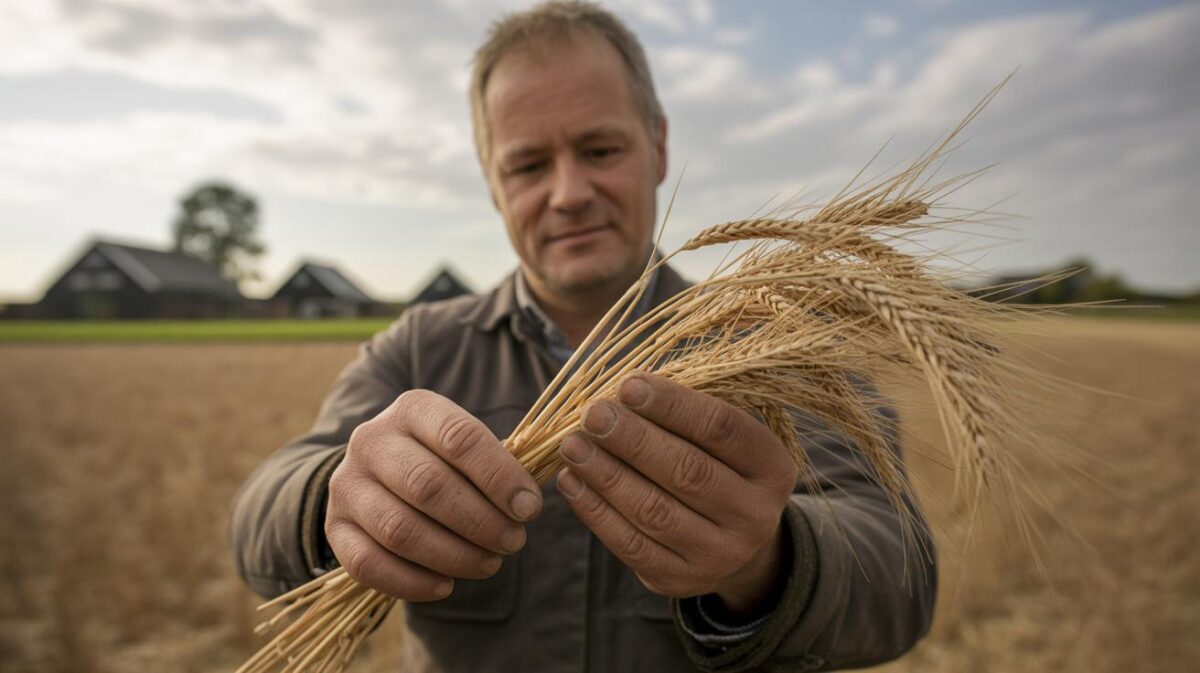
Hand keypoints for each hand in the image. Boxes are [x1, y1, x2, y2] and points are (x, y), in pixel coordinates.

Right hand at [326, 390, 542, 600]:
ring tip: (489, 564)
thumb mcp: (465, 446)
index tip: (530, 508)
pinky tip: (446, 585)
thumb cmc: (441, 459)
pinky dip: (412, 582)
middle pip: (428, 485)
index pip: (459, 438)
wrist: (377, 473)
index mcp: (413, 409)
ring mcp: (347, 484)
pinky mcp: (334, 527)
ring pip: (399, 529)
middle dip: (480, 521)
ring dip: (453, 555)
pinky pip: (368, 564)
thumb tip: (527, 503)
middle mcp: (372, 440)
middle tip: (513, 541)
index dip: (500, 477)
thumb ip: (496, 464)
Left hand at [556, 373, 797, 617]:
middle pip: (688, 472)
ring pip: (654, 511)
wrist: (732, 544)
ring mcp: (720, 555)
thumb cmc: (716, 468)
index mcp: (772, 468)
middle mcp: (755, 516)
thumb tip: (620, 390)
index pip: (721, 428)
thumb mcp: (721, 440)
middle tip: (593, 414)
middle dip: (633, 440)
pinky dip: (594, 510)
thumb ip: (683, 414)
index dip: (672, 405)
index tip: (627, 384)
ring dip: (606, 474)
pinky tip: (572, 480)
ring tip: (572, 444)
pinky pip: (630, 544)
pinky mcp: (679, 579)